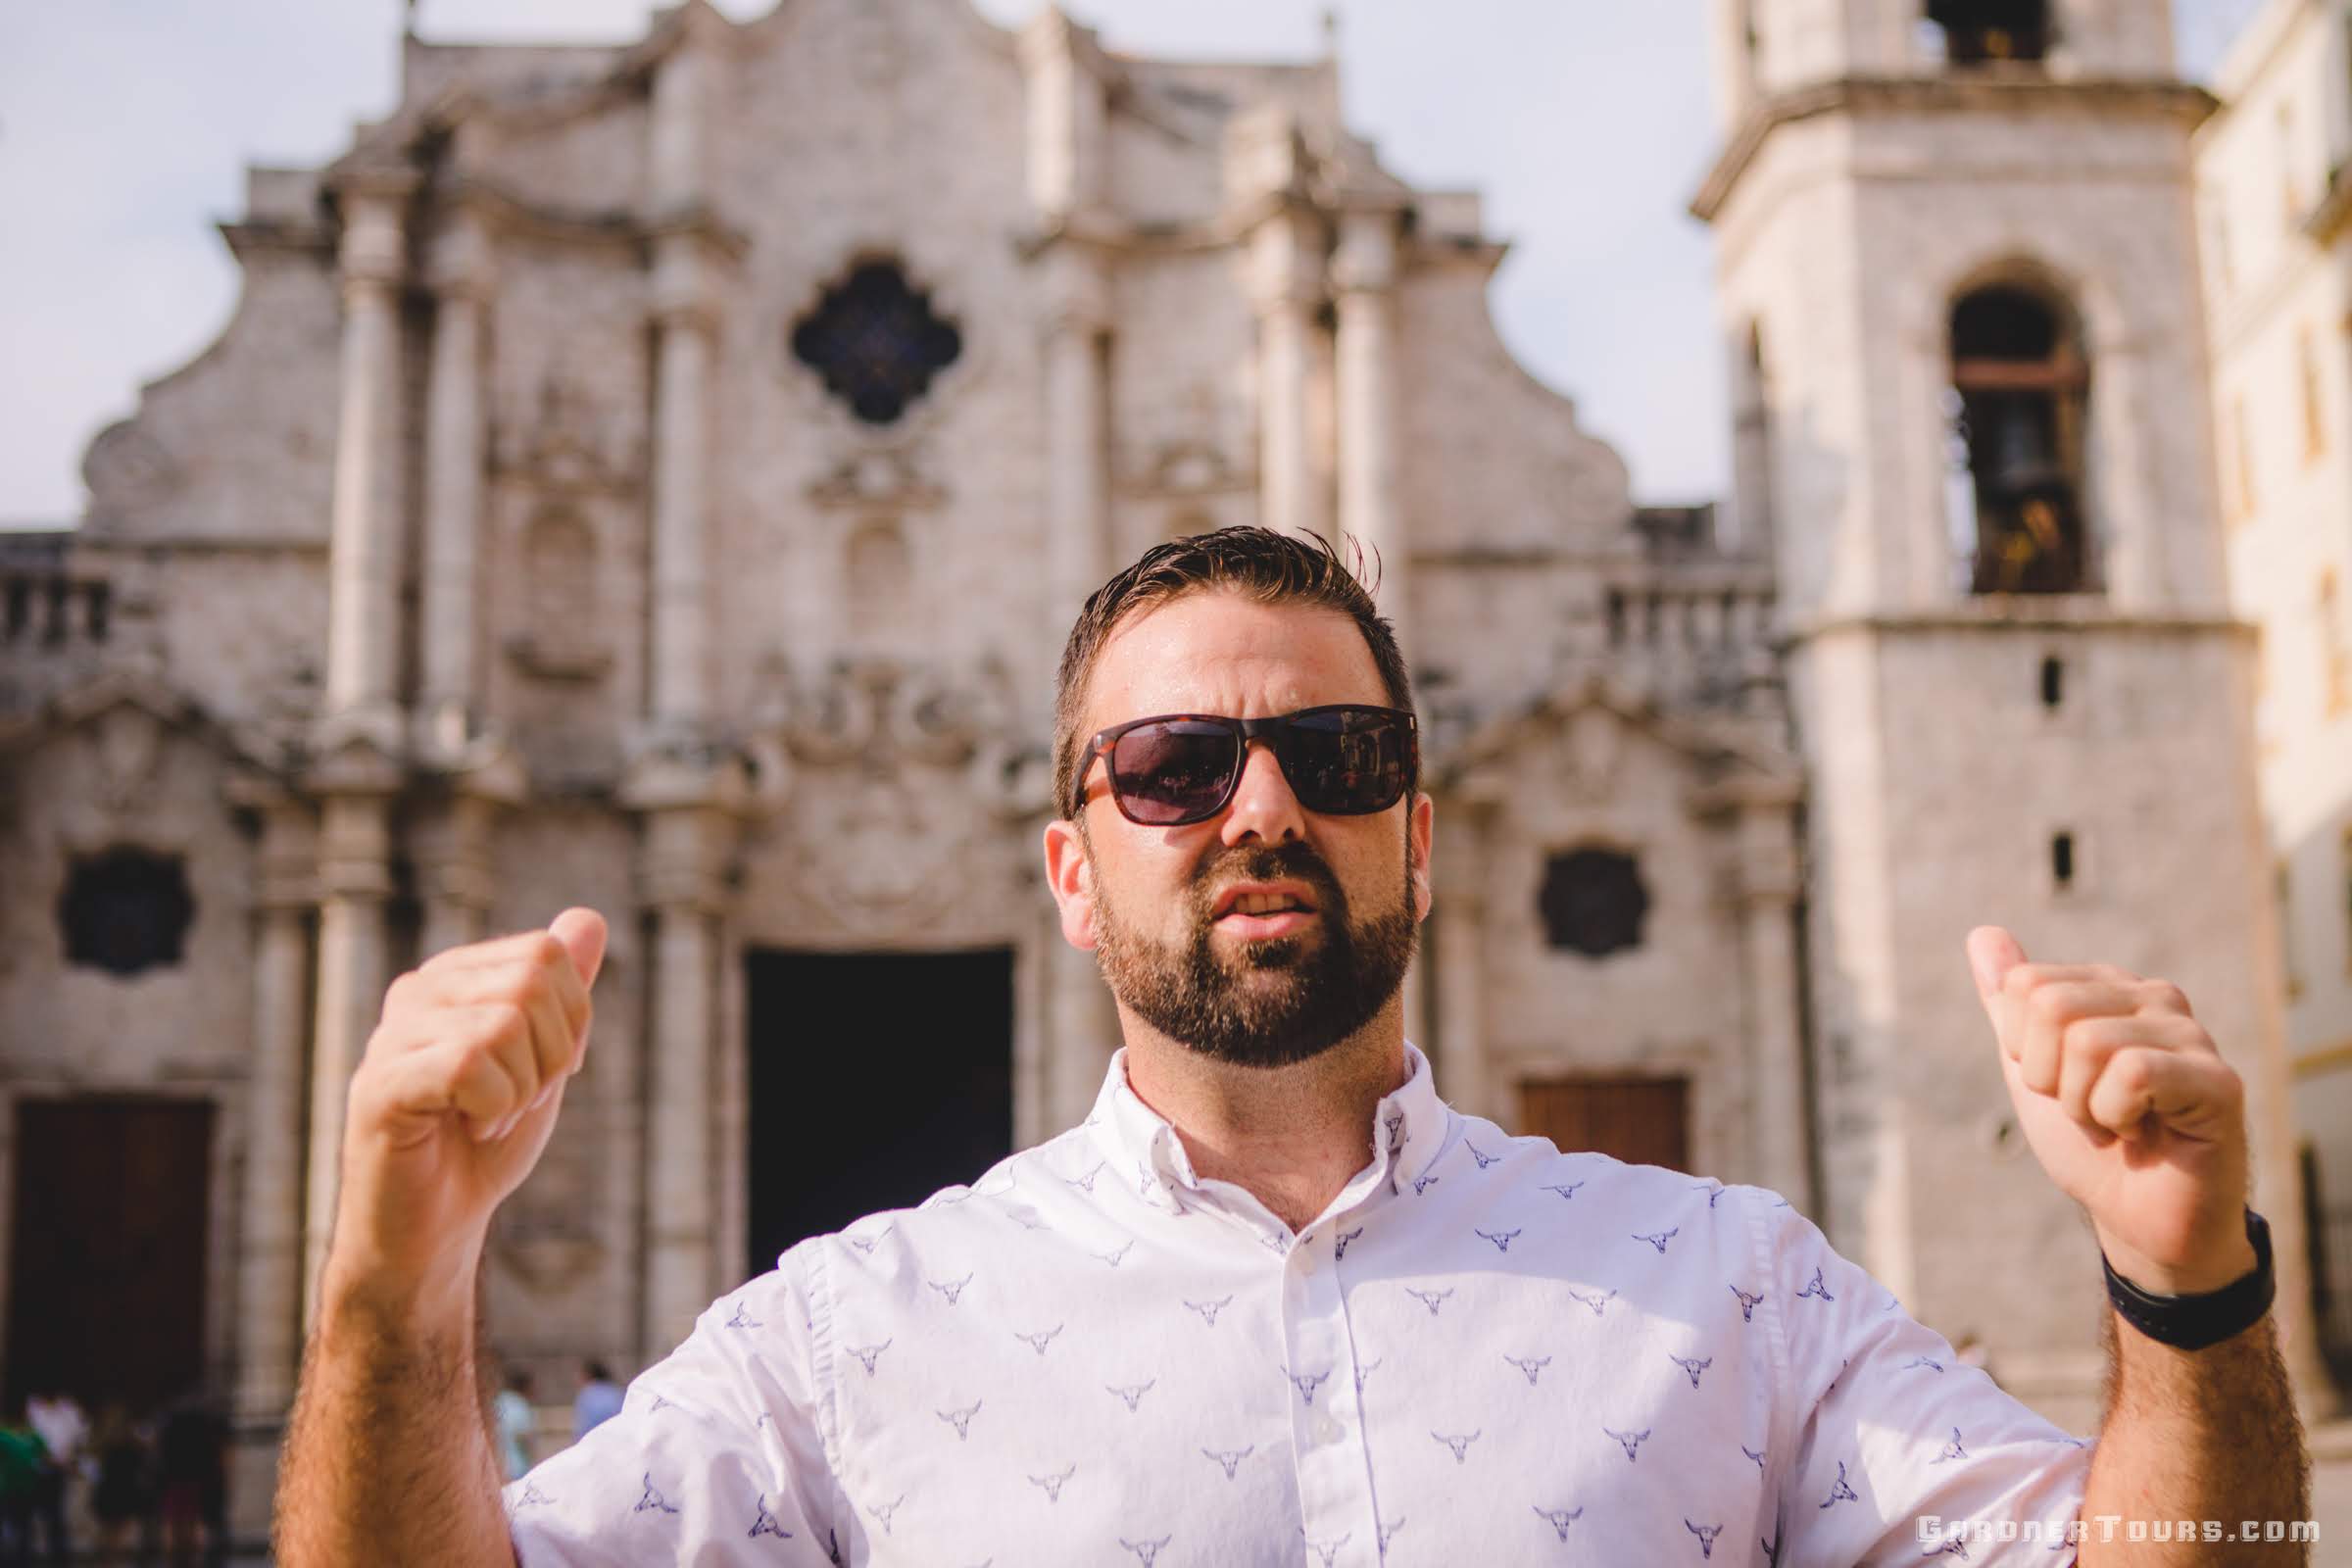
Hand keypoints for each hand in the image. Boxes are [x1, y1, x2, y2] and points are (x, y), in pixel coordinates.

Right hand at [324, 908, 606, 1318]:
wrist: (433, 1230)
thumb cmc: (483, 1145)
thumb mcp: (542, 1059)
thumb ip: (562, 991)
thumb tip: (586, 918)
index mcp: (455, 978)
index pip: (548, 953)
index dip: (572, 1022)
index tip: (541, 1072)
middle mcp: (417, 992)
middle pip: (533, 981)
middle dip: (552, 1055)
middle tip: (514, 1101)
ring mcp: (392, 1036)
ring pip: (504, 1023)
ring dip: (520, 1090)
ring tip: (484, 1118)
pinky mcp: (380, 1085)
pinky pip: (469, 1065)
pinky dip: (492, 1108)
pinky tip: (465, 1130)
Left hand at [1967, 926, 2253, 1295]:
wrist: (2138, 1219)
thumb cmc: (2090, 1144)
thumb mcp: (2030, 1068)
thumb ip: (2008, 1004)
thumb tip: (1983, 933)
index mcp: (2108, 987)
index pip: (2024, 984)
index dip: (2024, 1051)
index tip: (2060, 1085)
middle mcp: (2154, 997)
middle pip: (2049, 1006)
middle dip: (2049, 1077)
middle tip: (2089, 1110)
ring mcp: (2191, 1034)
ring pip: (2087, 1041)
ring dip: (2083, 1104)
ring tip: (2119, 1124)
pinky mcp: (2217, 1080)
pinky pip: (2131, 1072)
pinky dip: (2115, 1116)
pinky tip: (2145, 1133)